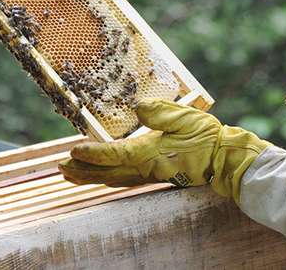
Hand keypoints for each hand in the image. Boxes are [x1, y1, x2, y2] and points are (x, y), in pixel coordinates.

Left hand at [59, 99, 270, 202]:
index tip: (72, 150)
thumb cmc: (206, 137)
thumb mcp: (184, 117)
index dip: (92, 153)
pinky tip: (103, 174)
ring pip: (113, 178)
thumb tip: (137, 106)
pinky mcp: (156, 175)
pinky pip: (124, 179)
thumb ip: (158, 112)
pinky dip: (107, 177)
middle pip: (107, 172)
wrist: (224, 159)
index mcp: (149, 153)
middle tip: (61, 168)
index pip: (114, 154)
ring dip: (91, 176)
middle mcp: (146, 168)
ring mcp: (150, 174)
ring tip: (71, 174)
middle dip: (82, 170)